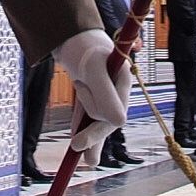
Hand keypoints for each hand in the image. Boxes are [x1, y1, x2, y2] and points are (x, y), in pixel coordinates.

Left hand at [54, 30, 131, 153]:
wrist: (72, 34)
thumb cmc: (84, 48)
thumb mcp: (92, 70)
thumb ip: (104, 94)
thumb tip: (119, 123)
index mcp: (123, 82)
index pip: (115, 115)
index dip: (97, 130)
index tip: (76, 142)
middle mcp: (117, 90)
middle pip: (108, 120)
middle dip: (93, 135)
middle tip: (75, 149)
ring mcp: (107, 93)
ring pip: (99, 121)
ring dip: (90, 136)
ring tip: (88, 161)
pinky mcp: (95, 94)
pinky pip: (90, 115)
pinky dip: (84, 129)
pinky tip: (83, 149)